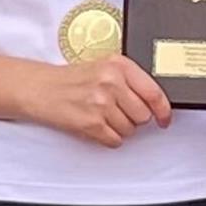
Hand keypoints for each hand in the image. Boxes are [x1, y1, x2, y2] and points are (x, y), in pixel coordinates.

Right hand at [23, 55, 171, 147]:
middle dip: (134, 119)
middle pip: (143, 116)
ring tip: (102, 116)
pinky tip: (96, 125)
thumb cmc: (74, 80)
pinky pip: (115, 140)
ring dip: (119, 129)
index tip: (165, 119)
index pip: (154, 92)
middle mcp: (111, 82)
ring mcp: (101, 103)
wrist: (41, 88)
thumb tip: (156, 103)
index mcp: (119, 65)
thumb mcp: (105, 68)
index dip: (164, 110)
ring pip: (130, 130)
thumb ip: (131, 80)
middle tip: (117, 111)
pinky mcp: (91, 123)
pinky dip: (108, 138)